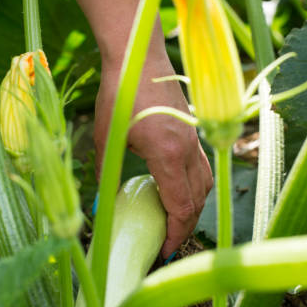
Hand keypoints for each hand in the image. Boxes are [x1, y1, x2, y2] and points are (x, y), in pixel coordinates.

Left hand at [94, 55, 212, 257]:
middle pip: (198, 200)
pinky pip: (202, 167)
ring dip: (194, 206)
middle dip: (186, 226)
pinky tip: (179, 190)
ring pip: (205, 184)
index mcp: (167, 154)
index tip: (166, 250)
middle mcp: (188, 149)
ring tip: (175, 221)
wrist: (138, 56)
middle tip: (169, 243)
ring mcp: (195, 139)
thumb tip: (101, 206)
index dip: (176, 233)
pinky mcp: (194, 131)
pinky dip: (195, 186)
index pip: (181, 206)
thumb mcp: (107, 137)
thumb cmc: (119, 92)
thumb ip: (107, 173)